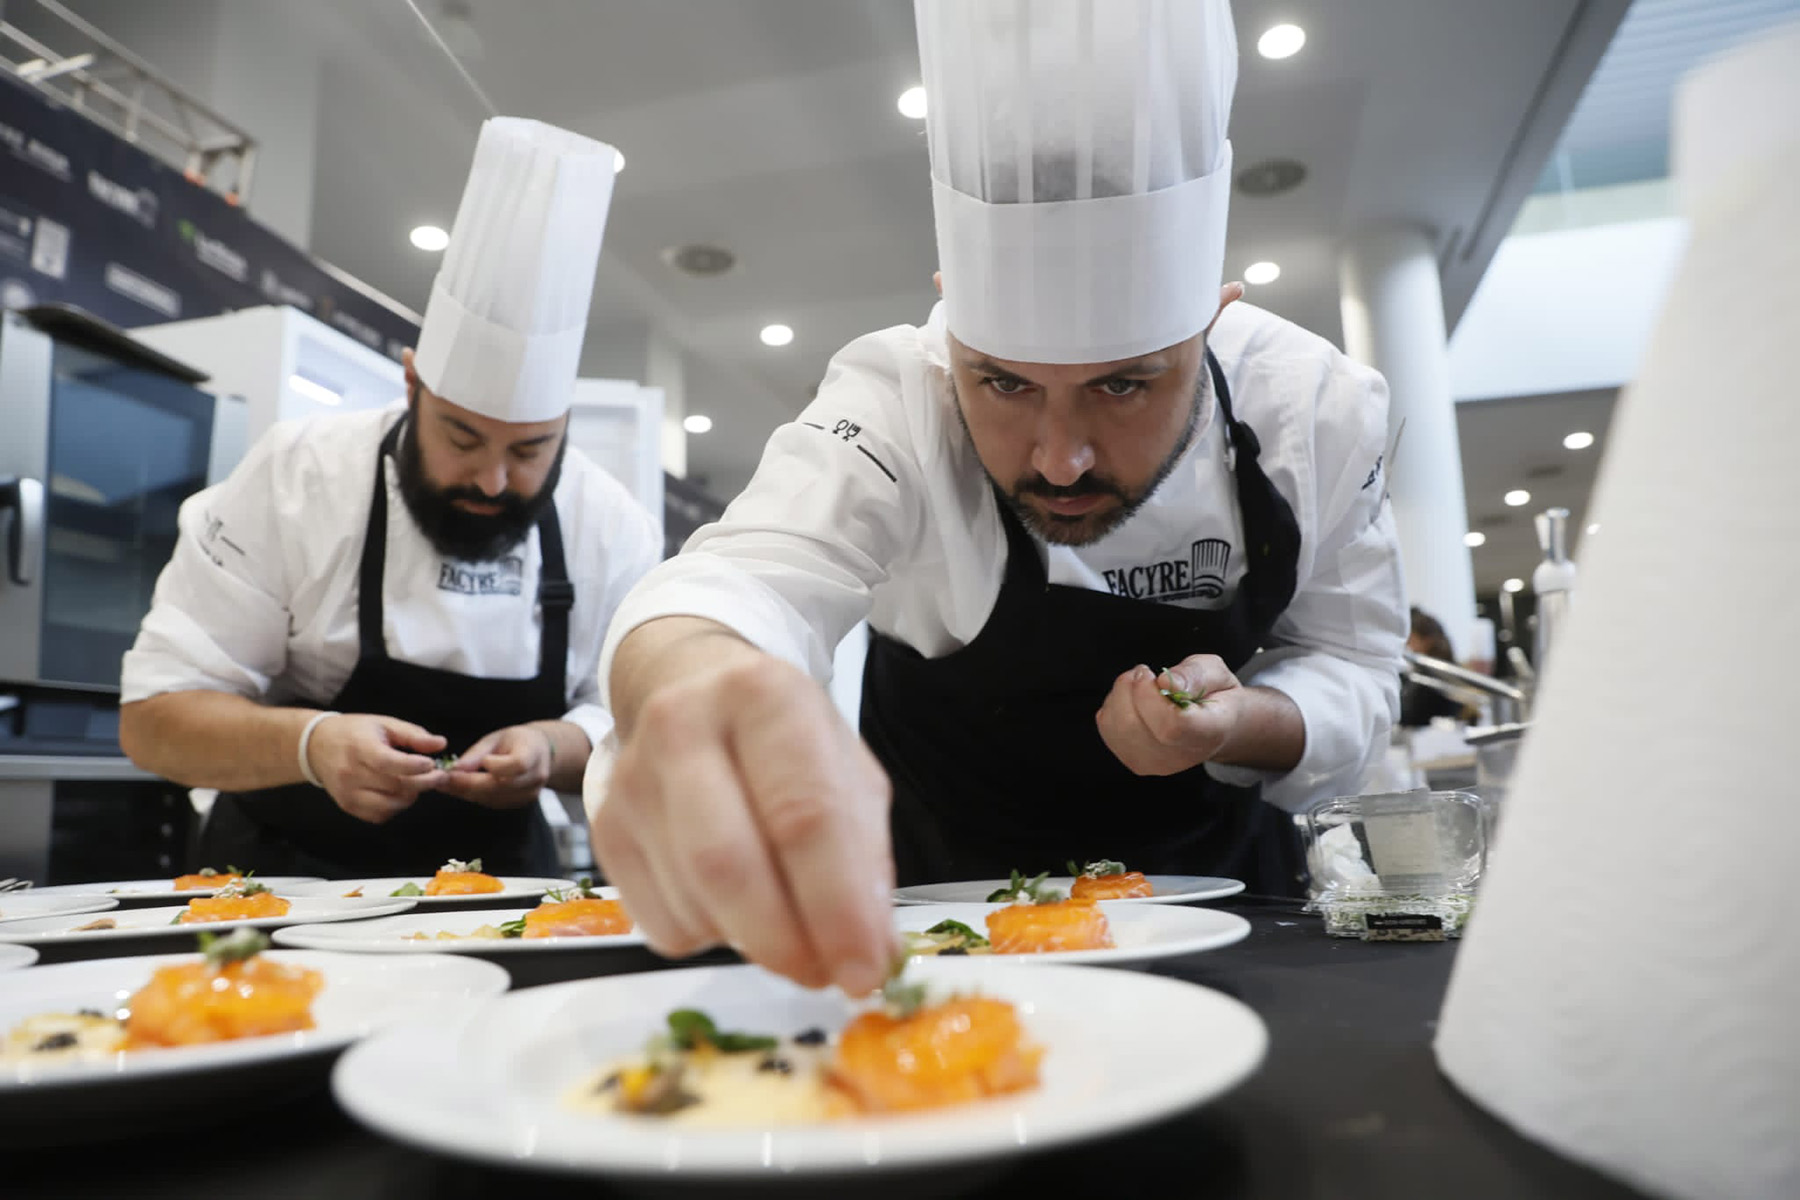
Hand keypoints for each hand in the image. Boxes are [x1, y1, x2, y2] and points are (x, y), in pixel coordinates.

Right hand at [306, 713, 447, 823]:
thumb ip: (413, 734)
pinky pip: (379, 815)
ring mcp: (348, 793)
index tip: (432, 764)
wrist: (317, 747)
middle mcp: (350, 773)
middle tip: (439, 775)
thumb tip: (440, 744)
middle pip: (395, 786)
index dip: (414, 766)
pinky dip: (395, 806)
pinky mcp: (348, 806)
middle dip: (424, 783)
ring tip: (416, 782)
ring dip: (411, 796)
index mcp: (359, 747)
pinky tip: (398, 792)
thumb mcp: (384, 724)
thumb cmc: (356, 732)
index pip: (388, 762)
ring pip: (390, 805)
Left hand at [435, 724, 555, 809]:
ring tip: (446, 783)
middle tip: (443, 779)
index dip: (496, 766)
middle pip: (501, 785)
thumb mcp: (497, 738)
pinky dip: (475, 796)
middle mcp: (536, 776)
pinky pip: (494, 803)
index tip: (478, 761)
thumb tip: (456, 768)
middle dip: (469, 783)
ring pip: (494, 797)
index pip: (518, 764)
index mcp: (533, 752)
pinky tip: (459, 789)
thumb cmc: (516, 741)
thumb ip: (477, 753)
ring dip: (467, 792)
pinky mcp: (520, 803)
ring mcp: (530, 793)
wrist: (539, 753)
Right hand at [592, 647, 894, 995]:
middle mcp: (684, 727)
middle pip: (728, 863)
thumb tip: (872, 954)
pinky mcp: (605, 832)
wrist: (692, 690)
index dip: (838, 905)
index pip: (803, 815)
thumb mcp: (847, 772)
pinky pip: (662, 925)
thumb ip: (866, 858)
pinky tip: (735, 906)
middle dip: (786, 941)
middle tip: (826, 975)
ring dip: (755, 943)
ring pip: (693, 903)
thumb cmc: (784, 742)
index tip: (865, 972)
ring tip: (792, 932)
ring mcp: (633, 782)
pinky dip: (713, 939)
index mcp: (764, 697)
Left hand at [1095, 655, 1245, 775]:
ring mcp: (1155, 764)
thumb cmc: (1215, 695)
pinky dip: (1113, 707)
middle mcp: (1181, 756)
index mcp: (1209, 733)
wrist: (1214, 726)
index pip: (1171, 726)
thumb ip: (1194, 674)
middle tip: (1144, 672)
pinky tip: (1132, 701)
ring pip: (1117, 727)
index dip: (1151, 696)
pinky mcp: (1135, 761)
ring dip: (1120, 695)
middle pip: (1134, 726)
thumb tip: (1166, 682)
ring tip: (1139, 685)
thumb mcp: (1216, 672)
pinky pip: (1108, 729)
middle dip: (1130, 688)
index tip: (1154, 675)